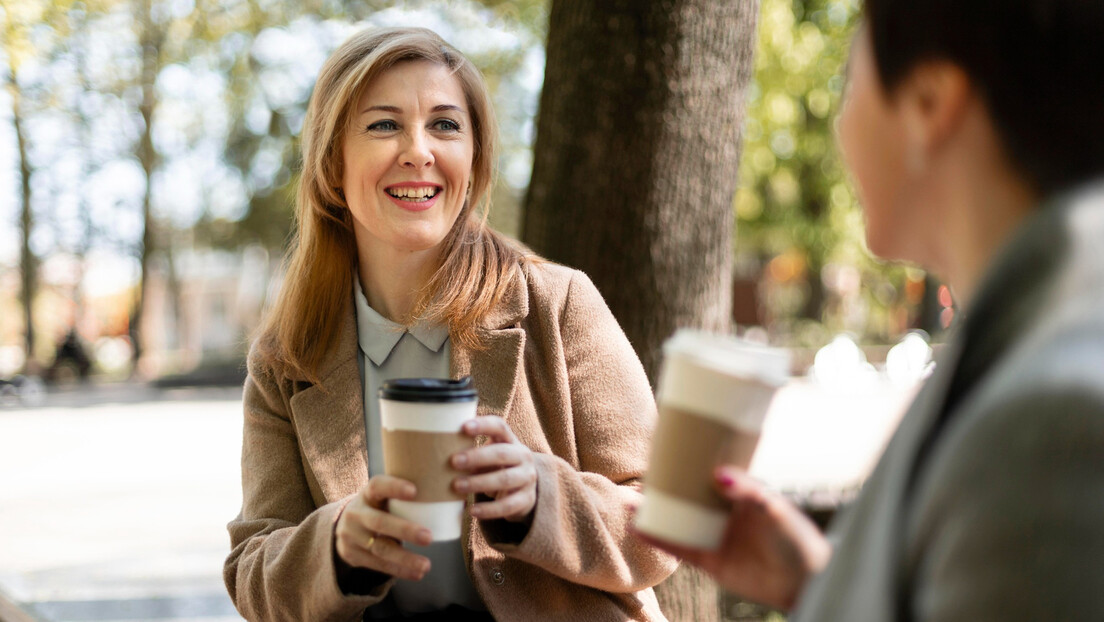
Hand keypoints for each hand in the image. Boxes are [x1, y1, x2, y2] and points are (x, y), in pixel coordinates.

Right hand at [335, 475, 433, 580]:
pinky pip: (378, 565)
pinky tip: (416, 574)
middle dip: (405, 530)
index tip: (414, 490)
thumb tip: (449, 496)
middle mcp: (356, 514)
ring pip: (380, 548)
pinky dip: (399, 570)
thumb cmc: (378, 508)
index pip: (377, 485)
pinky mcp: (352, 555)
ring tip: (426, 565)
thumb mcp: (383, 497)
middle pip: (380, 522)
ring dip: (405, 559)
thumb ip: (405, 497)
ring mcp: (351, 536)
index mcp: (367, 494)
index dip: (394, 487)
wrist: (344, 527)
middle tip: (429, 538)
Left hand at [451, 416, 537, 522]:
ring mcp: (527, 478)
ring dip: (479, 482)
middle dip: (477, 457)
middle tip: (453, 461)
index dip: (483, 425)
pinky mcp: (527, 499)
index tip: (463, 427)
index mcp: (510, 440)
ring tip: (457, 486)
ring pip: (504, 479)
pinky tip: (472, 511)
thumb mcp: (489, 457)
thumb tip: (438, 454)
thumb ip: (472, 454)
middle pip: (501, 453)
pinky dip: (489, 510)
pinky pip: (508, 505)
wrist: (523, 491)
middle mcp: (523, 456)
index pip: (500, 426)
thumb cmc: (496, 468)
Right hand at [634, 466, 830, 610]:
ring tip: (631, 502)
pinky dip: (660, 539)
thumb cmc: (797, 538)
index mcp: (740, 494)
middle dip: (666, 486)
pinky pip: (680, 548)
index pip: (709, 473)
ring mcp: (716, 537)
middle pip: (689, 496)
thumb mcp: (773, 507)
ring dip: (655, 513)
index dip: (690, 462)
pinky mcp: (712, 561)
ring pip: (679, 521)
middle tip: (642, 474)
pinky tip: (640, 529)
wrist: (806, 581)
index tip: (667, 447)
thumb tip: (719, 475)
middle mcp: (725, 514)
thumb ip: (748, 491)